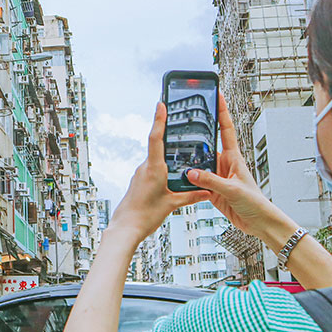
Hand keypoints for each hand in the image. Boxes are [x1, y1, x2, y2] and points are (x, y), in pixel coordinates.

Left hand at [110, 102, 210, 241]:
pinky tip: (171, 173)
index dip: (159, 119)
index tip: (161, 104)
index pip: (156, 138)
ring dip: (167, 154)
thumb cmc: (144, 216)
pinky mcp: (139, 180)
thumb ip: (191, 196)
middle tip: (176, 119)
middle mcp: (145, 168)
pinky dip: (163, 166)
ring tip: (181, 149)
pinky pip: (153, 168)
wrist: (125, 228)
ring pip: (156, 158)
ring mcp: (140, 173)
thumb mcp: (172, 205)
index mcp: (153, 169)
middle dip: (168, 134)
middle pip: (157, 145)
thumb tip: (206, 191)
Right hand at [185, 91, 290, 242]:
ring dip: (189, 159)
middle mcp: (224, 163)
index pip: (226, 128)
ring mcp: (217, 176)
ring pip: (198, 163)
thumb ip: (210, 180)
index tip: (216, 94)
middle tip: (183, 119)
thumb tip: (190, 173)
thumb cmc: (255, 202)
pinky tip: (178, 177)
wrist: (259, 223)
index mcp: (234, 157)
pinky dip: (188, 179)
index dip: (221, 110)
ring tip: (174, 150)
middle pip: (207, 143)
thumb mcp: (232, 189)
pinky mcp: (212, 189)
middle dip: (196, 132)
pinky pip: (196, 180)